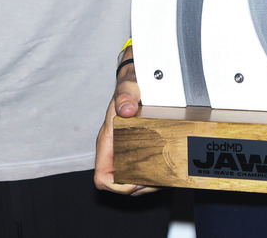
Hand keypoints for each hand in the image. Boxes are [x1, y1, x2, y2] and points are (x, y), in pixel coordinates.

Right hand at [93, 53, 153, 194]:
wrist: (136, 78)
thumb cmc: (129, 85)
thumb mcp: (128, 87)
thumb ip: (125, 95)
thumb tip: (126, 109)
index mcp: (107, 141)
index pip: (102, 177)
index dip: (117, 187)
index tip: (135, 181)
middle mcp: (114, 150)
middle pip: (119, 184)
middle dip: (138, 188)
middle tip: (158, 181)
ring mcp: (124, 151)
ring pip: (130, 180)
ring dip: (147, 184)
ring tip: (164, 178)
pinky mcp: (135, 149)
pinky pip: (139, 170)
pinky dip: (152, 175)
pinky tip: (164, 170)